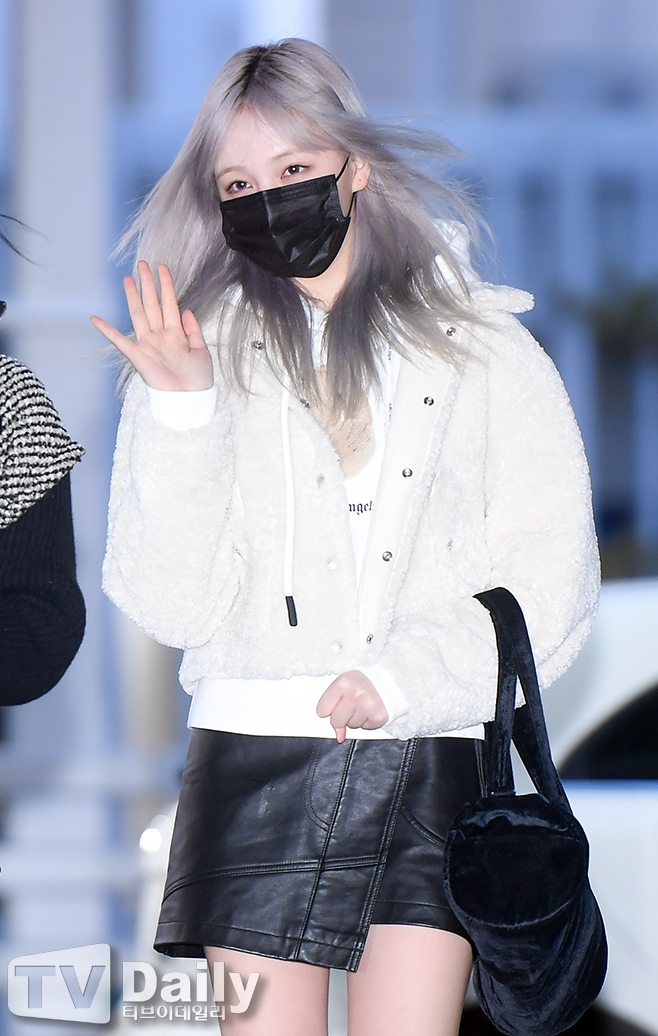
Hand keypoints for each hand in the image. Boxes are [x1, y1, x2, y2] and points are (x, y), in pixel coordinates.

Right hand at [90, 261, 213, 390]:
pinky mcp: (137, 357)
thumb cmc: (198, 380)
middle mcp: (160, 336)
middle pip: (152, 304)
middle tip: (142, 264)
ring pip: (139, 314)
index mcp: (176, 333)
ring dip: (133, 297)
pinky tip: (96, 319)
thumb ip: (194, 331)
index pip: (170, 303)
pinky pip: (119, 341)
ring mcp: (148, 344)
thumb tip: (186, 310)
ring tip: (128, 279)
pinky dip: (107, 330)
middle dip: (147, 284)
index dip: (166, 285)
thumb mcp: (202, 352)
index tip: (162, 267)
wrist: (189, 400)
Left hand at [317, 670, 388, 742]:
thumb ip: (333, 707)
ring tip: (361, 705)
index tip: (335, 704)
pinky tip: (370, 710)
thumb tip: (338, 735)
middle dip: (340, 717)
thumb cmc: (360, 683)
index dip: (328, 709)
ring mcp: (368, 705)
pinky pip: (366, 728)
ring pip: (351, 726)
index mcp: (342, 683)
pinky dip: (367, 722)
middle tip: (349, 706)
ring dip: (355, 719)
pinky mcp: (379, 716)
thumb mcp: (343, 686)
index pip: (322, 710)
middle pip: (336, 721)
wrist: (386, 680)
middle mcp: (355, 694)